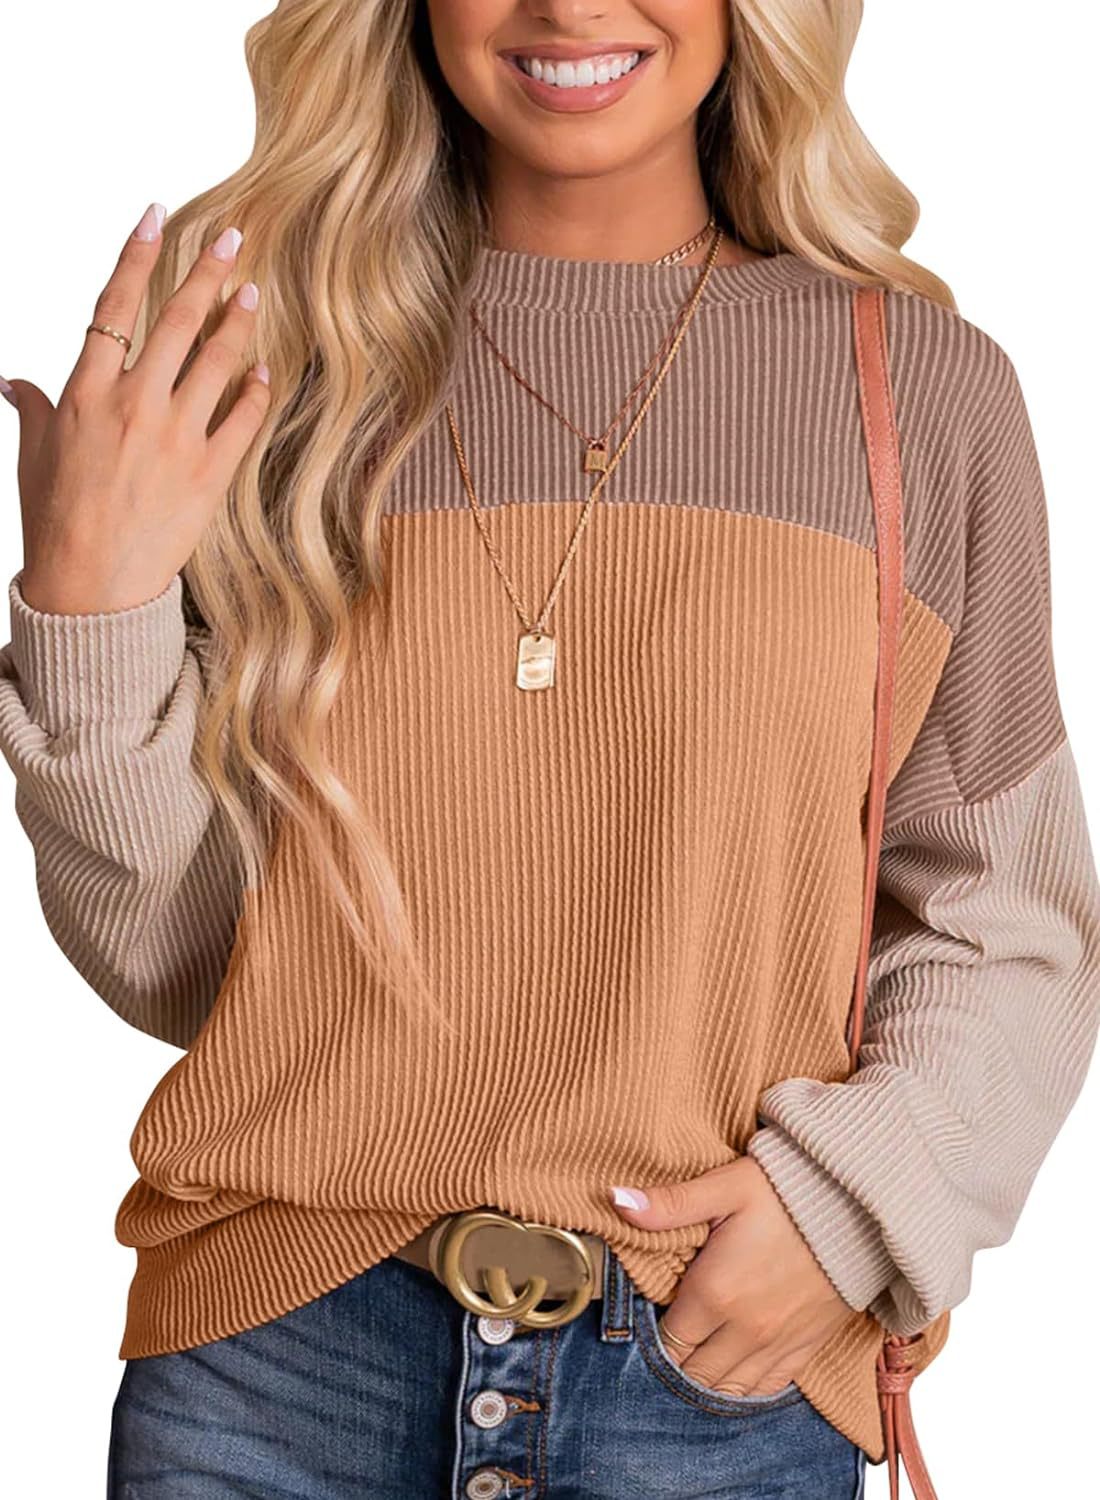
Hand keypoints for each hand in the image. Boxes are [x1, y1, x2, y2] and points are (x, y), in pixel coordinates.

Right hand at [2, 202, 270, 615]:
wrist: (91, 587)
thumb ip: (36, 407)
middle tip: (233, 238)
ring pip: (218, 361)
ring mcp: (176, 437)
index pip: (115, 304)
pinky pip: (243, 418)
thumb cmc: (56, 519)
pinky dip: (258, 390)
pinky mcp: (210, 472)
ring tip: (253, 293)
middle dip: (208, 271)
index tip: (158, 215)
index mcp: (87, 391)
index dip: (138, 254)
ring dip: (239, 322)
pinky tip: (265, 369)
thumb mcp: (37, 454)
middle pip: (177, 320)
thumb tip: (13, 383)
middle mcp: (134, 404)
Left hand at [609, 1156, 852, 1396]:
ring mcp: (777, 1343)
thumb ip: (670, 1204)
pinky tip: (733, 1372)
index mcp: (715, 1292)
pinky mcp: (806, 1347)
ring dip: (706, 1378)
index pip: (667, 1340)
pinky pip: (767, 1388)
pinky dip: (745, 1388)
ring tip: (696, 1356)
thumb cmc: (789, 1189)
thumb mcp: (725, 1186)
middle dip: (677, 1359)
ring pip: (727, 1389)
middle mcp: (744, 1329)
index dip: (653, 1332)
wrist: (860, 1206)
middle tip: (671, 1335)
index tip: (652, 1315)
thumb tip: (616, 1201)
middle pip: (692, 1372)